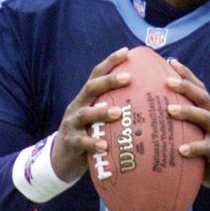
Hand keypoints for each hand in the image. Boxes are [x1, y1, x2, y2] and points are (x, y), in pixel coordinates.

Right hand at [50, 47, 129, 181]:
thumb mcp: (98, 119)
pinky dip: (92, 143)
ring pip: (85, 114)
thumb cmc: (89, 135)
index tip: (127, 51)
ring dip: (101, 112)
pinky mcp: (70, 143)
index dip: (110, 62)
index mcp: (86, 99)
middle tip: (128, 78)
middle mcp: (77, 107)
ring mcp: (72, 124)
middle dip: (108, 81)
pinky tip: (104, 146)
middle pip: (91, 88)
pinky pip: (81, 142)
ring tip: (118, 112)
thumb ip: (115, 108)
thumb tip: (147, 101)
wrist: (62, 158)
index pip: (97, 75)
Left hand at [164, 59, 209, 202]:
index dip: (187, 75)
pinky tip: (181, 150)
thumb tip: (151, 128)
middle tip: (168, 80)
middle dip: (186, 86)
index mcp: (209, 115)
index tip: (171, 61)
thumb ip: (182, 132)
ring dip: (187, 112)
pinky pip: (208, 148)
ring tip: (170, 110)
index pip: (199, 89)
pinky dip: (194, 147)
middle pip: (202, 97)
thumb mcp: (198, 140)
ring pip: (205, 117)